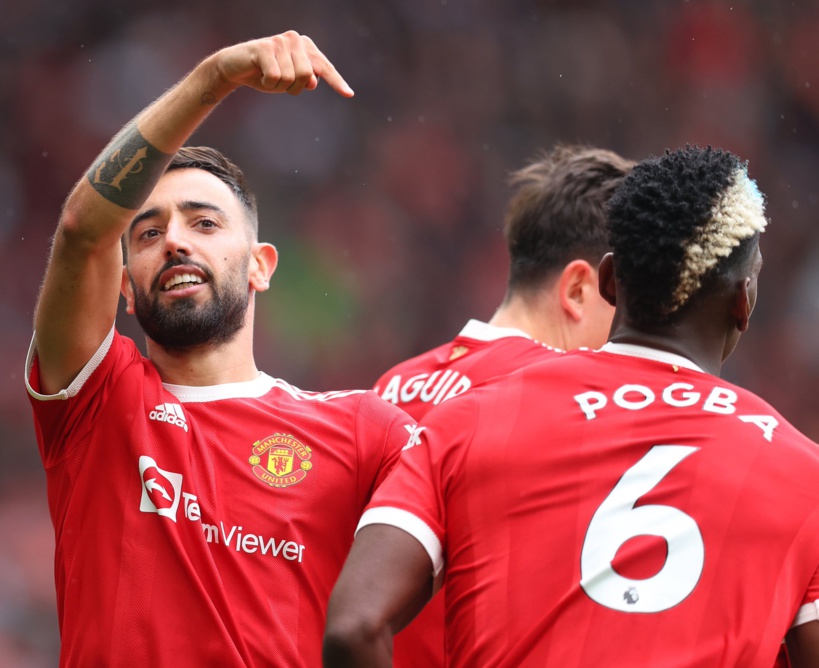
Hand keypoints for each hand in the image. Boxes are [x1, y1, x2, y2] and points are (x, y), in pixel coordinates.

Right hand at [212, 31, 353, 97]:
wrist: (236, 67)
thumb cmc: (267, 73)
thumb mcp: (291, 80)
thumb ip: (306, 79)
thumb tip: (313, 82)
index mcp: (306, 46)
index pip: (325, 67)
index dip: (337, 82)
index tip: (349, 94)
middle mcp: (295, 39)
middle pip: (308, 76)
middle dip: (295, 87)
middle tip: (280, 83)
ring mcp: (280, 42)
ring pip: (291, 78)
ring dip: (279, 86)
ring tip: (269, 77)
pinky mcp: (265, 48)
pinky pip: (276, 76)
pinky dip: (268, 83)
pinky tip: (261, 75)